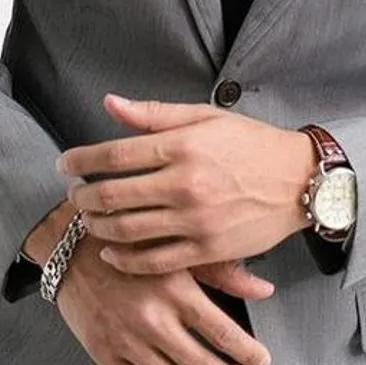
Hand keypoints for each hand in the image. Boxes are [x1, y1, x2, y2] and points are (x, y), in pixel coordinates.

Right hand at [54, 234, 274, 364]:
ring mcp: (126, 340)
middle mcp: (152, 319)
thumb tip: (263, 290)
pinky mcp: (104, 353)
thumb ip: (224, 273)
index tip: (261, 360)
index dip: (249, 354)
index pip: (225, 335)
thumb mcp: (179, 250)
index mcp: (176, 291)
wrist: (70, 245)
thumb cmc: (130, 243)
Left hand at [56, 94, 317, 276]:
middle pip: (111, 195)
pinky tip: (112, 252)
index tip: (64, 165)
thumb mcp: (206, 118)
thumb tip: (109, 103)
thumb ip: (154, 115)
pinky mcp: (207, 249)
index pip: (114, 154)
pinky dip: (125, 259)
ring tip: (88, 220)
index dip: (79, 161)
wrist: (301, 181)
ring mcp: (195, 220)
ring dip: (97, 226)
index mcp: (183, 146)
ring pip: (126, 230)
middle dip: (81, 196)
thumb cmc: (252, 144)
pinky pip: (154, 261)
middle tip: (72, 195)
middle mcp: (185, 183)